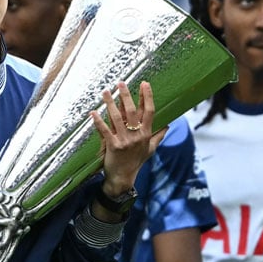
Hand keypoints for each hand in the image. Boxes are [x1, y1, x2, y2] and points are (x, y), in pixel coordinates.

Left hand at [91, 81, 166, 196]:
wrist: (124, 178)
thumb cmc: (136, 162)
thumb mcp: (150, 149)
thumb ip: (158, 136)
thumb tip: (168, 125)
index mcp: (146, 134)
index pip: (149, 111)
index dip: (147, 96)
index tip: (144, 84)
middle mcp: (136, 136)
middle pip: (132, 111)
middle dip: (126, 95)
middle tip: (121, 83)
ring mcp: (125, 141)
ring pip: (117, 118)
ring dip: (110, 103)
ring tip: (106, 92)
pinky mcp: (113, 146)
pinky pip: (105, 131)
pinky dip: (98, 121)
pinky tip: (93, 112)